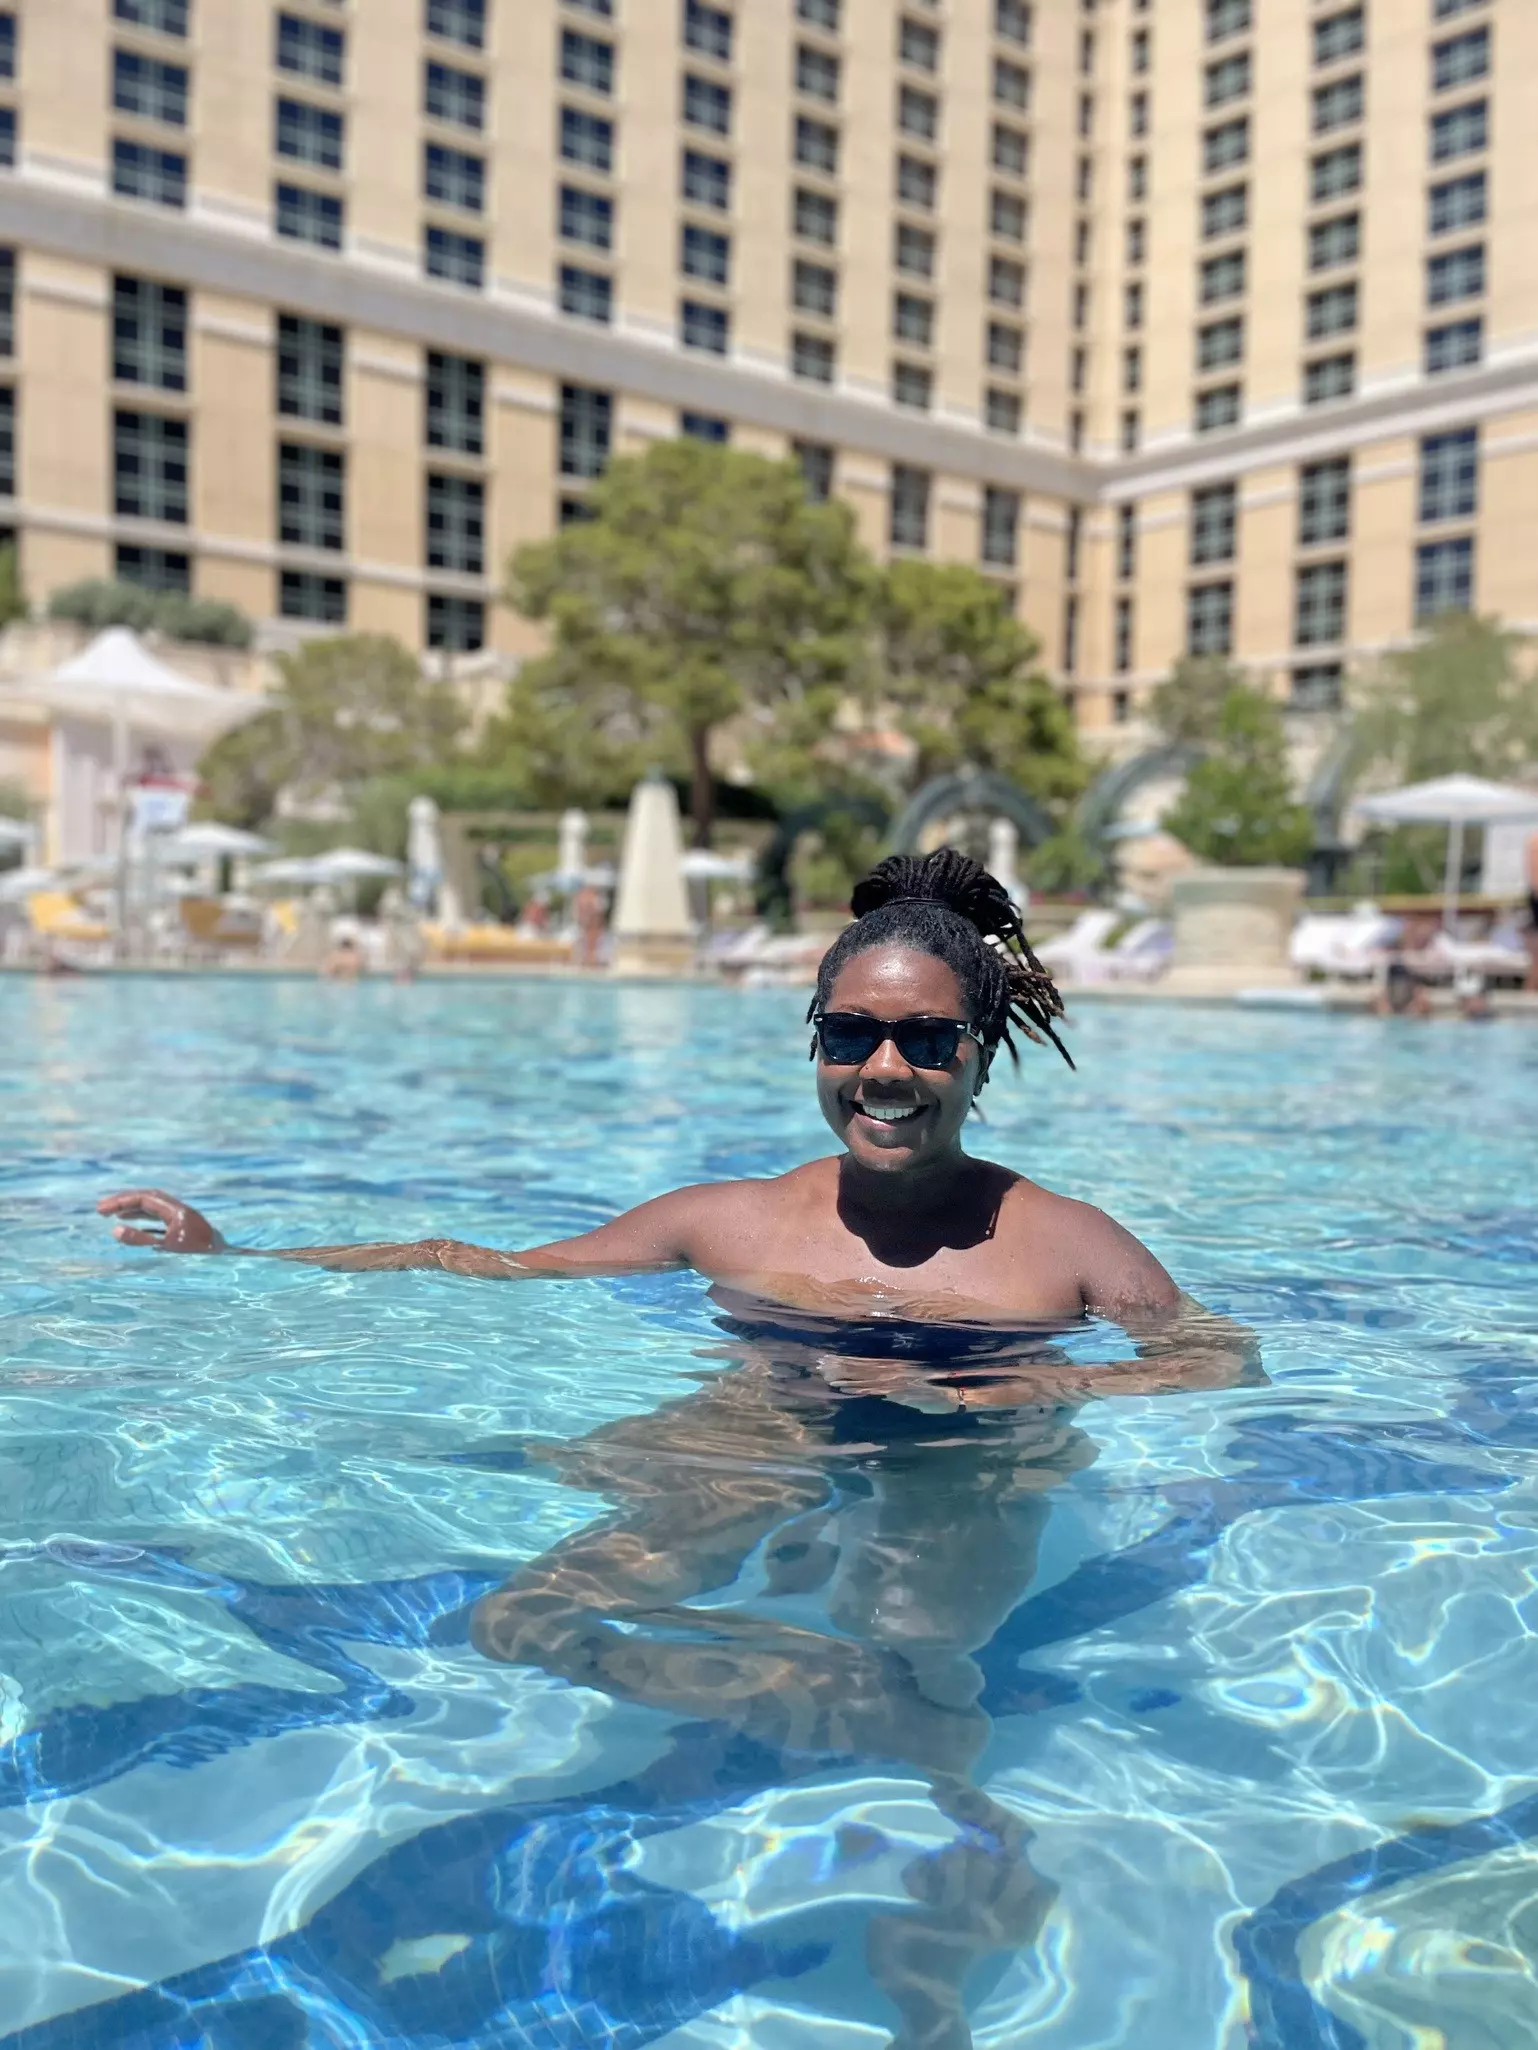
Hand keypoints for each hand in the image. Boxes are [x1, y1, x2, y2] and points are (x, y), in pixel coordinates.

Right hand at [97, 1189, 225, 1253]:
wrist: (225, 1254)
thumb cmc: (198, 1251)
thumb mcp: (167, 1246)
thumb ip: (141, 1239)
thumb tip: (114, 1231)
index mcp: (175, 1209)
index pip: (143, 1198)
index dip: (121, 1202)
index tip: (101, 1209)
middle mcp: (177, 1208)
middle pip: (145, 1198)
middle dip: (122, 1201)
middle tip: (100, 1208)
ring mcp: (179, 1215)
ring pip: (150, 1205)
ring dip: (129, 1207)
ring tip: (109, 1213)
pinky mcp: (180, 1223)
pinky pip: (155, 1215)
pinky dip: (139, 1216)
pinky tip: (128, 1222)